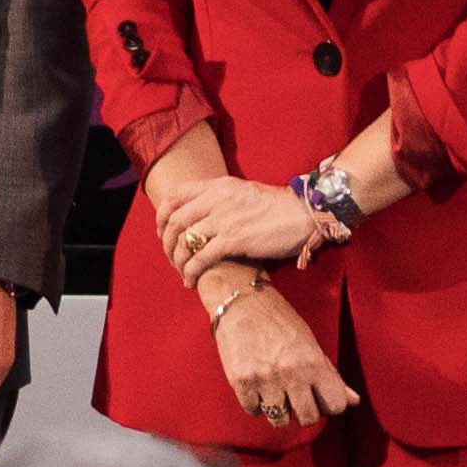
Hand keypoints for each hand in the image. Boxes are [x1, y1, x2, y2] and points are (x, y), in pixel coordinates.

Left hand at [156, 176, 338, 277]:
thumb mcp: (243, 192)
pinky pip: (202, 257)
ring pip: (186, 240)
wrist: (305, 214)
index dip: (162, 215)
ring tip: (182, 273)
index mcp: (218, 186)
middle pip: (175, 220)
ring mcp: (225, 219)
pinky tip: (192, 281)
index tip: (163, 232)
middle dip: (168, 243)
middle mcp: (217, 199)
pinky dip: (191, 271)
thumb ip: (220, 199)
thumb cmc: (278, 207)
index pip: (175, 195)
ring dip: (178, 261)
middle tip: (171, 258)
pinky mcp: (235, 239)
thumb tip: (201, 215)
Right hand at [210, 285, 360, 430]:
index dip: (329, 405)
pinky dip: (255, 403)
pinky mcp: (241, 382)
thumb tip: (354, 401)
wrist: (242, 302)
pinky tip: (256, 386)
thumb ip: (331, 375)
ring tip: (274, 391)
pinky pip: (253, 411)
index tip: (319, 397)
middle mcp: (291, 374)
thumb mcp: (310, 343)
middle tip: (295, 398)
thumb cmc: (280, 321)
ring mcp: (265, 380)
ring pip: (280, 421)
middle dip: (304, 412)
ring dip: (278, 410)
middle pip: (308, 419)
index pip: (336, 406)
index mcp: (313, 363)